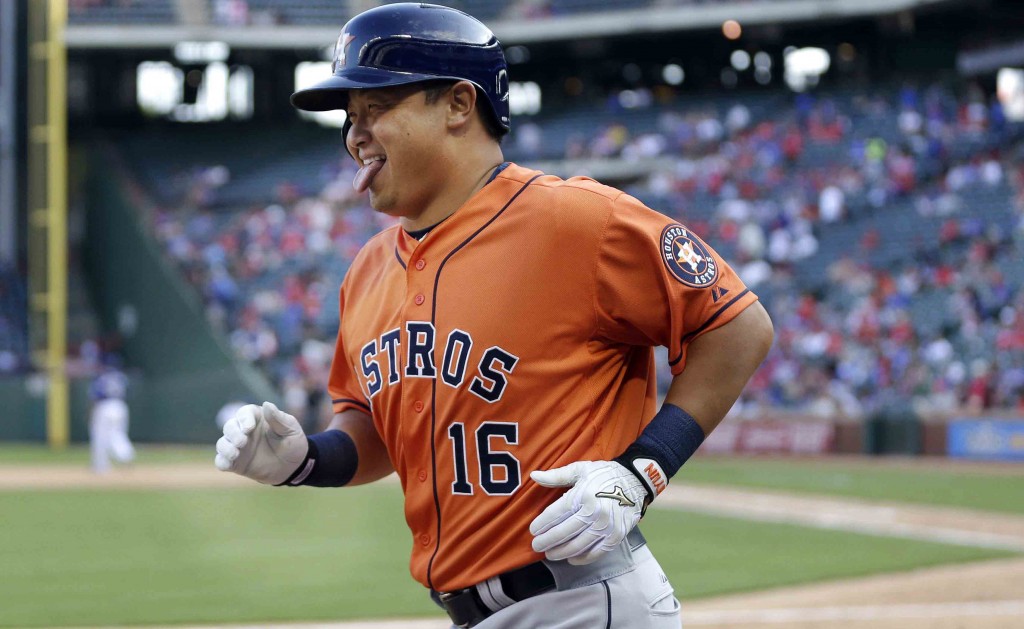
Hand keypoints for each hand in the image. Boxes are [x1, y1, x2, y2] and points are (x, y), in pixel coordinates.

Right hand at [214, 402, 307, 484]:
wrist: (294, 467)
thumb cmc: (293, 444)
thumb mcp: (291, 430)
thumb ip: (278, 419)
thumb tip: (266, 404)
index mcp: (257, 419)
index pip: (244, 413)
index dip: (243, 419)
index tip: (249, 428)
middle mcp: (244, 431)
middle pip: (229, 426)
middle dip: (233, 433)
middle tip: (242, 442)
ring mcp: (239, 447)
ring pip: (223, 443)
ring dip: (225, 447)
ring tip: (235, 453)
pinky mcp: (236, 463)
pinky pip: (222, 461)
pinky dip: (222, 462)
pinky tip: (228, 464)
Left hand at [529, 461, 647, 565]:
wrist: (635, 480)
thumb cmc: (604, 474)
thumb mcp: (580, 469)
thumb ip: (556, 476)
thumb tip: (533, 475)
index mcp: (583, 495)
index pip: (555, 514)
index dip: (541, 524)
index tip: (533, 530)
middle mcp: (594, 512)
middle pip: (563, 533)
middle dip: (547, 541)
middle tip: (536, 546)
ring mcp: (606, 526)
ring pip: (578, 545)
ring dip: (561, 552)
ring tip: (550, 553)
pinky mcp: (616, 536)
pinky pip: (596, 552)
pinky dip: (582, 558)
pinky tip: (571, 558)